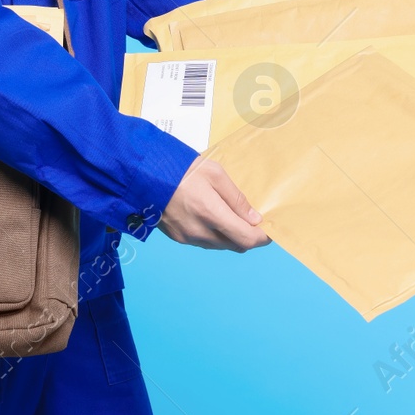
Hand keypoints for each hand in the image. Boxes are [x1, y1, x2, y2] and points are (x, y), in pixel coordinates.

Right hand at [156, 157, 271, 251]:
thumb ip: (236, 198)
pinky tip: (211, 218)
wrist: (144, 174)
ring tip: (231, 216)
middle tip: (252, 221)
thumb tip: (254, 218)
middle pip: (236, 245)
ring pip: (220, 245)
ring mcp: (188, 238)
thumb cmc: (180, 169)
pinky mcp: (178, 238)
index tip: (270, 230)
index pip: (247, 239)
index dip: (263, 238)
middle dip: (248, 236)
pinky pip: (205, 243)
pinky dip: (214, 235)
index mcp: (211, 213)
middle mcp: (200, 232)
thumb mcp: (214, 174)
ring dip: (231, 236)